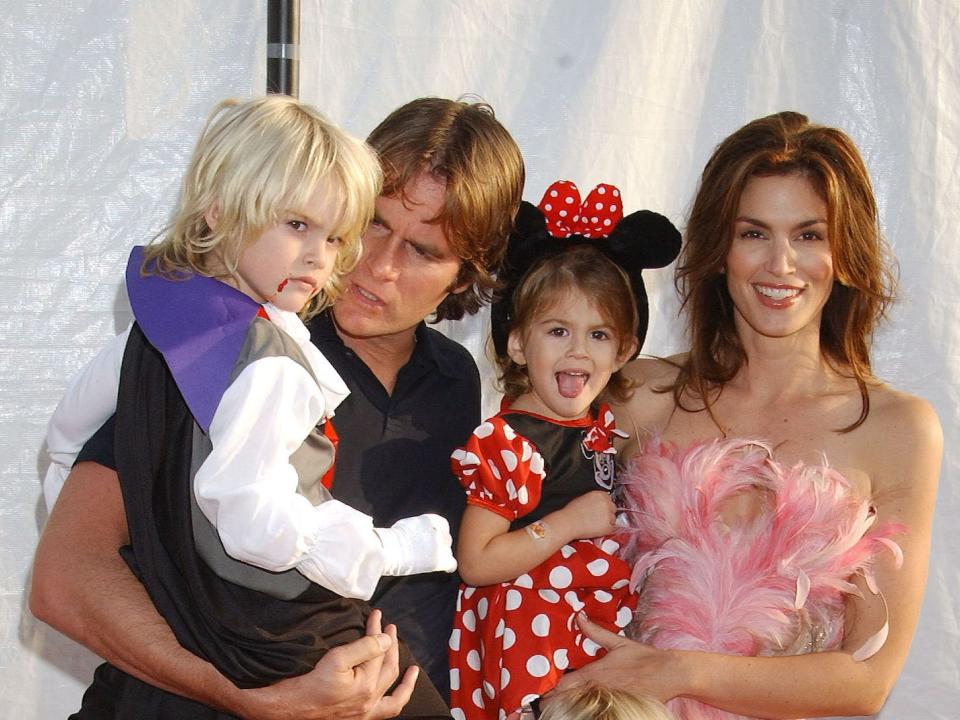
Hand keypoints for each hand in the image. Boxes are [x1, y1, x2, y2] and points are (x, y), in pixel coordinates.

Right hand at [237, 610, 415, 719]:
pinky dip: (394, 702)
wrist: (286, 710)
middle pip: (388, 668)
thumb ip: (364, 647)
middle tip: (390, 628)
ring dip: (404, 681)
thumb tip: (386, 639)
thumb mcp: (336, 659)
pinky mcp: (358, 719)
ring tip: (413, 670)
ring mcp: (365, 713)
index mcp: (367, 686)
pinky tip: (396, 694)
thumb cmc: (307, 684)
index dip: (378, 630)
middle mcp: (370, 702)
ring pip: (393, 696)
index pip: (378, 650)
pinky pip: (385, 712)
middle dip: (391, 645)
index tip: (375, 614)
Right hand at [378, 513, 456, 575]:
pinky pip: (451, 564)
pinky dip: (448, 567)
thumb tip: (419, 533)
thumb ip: (420, 527)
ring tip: (428, 561)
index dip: (437, 534)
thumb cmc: (393, 538)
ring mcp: (442, 546)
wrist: (389, 549)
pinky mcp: (441, 560)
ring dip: (440, 555)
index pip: (443, 526)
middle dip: (438, 545)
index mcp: (432, 520)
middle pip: (446, 539)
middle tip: (427, 552)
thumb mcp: (408, 524)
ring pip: (447, 552)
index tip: (431, 540)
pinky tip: (445, 569)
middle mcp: (440, 531)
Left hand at [553, 613, 678, 702]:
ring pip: (583, 705)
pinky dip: (589, 708)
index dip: (551, 688)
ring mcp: (609, 700)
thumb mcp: (618, 642)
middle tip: (542, 702)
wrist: (668, 673)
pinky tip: (583, 708)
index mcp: (596, 672)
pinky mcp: (619, 707)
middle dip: (557, 699)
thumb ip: (595, 632)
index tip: (540, 691)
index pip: (566, 683)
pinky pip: (600, 710)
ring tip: (555, 706)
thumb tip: (579, 617)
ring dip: (571, 704)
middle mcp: (599, 688)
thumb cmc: (643, 658)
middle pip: (571, 698)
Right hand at [558, 491, 617, 540]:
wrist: (569, 522)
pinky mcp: (608, 526)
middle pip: (612, 508)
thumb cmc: (571, 512)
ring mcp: (608, 515)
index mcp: (600, 494)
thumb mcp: (583, 498)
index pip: (608, 498)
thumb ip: (594, 500)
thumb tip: (597, 504)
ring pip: (613, 518)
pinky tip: (596, 529)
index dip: (604, 505)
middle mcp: (606, 503)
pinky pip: (611, 528)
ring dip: (607, 521)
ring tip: (595, 524)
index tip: (600, 509)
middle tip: (597, 517)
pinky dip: (605, 530)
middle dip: (607, 513)